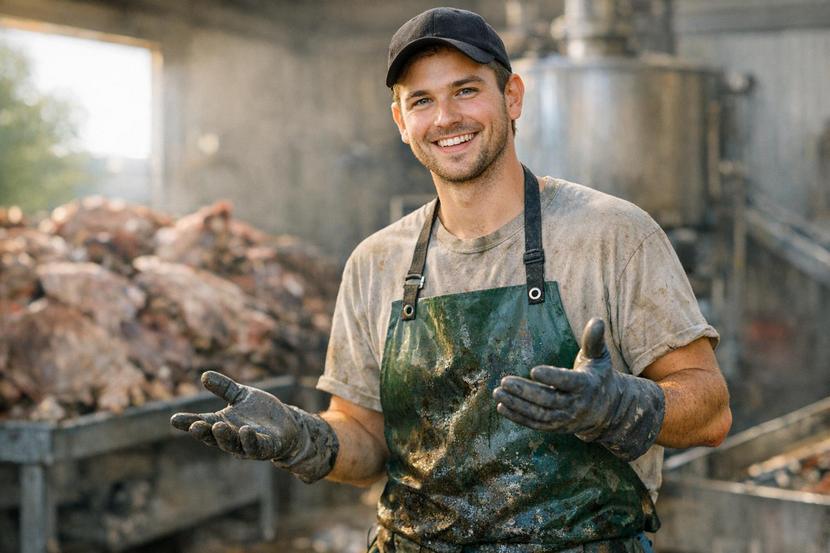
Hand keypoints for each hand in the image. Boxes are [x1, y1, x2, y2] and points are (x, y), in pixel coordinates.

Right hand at [170, 371, 337, 481]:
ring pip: (233, 445)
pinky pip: (255, 446)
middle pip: (214, 437)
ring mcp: (247, 445)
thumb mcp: (241, 396)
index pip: (202, 424)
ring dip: (224, 437)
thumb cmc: (260, 412)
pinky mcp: (265, 448)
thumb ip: (224, 387)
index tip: (173, 419)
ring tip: (218, 426)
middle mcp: (232, 437)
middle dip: (203, 432)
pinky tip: (245, 430)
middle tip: (194, 425)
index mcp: (223, 424)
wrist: (287, 425)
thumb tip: (204, 375)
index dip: (188, 423)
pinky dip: (249, 440)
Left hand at [493, 318, 664, 460]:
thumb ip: (594, 340)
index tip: (533, 370)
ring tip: (498, 393)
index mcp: (586, 385)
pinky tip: (501, 406)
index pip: (568, 382)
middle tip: (505, 381)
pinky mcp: (557, 427)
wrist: (607, 409)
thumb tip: (597, 320)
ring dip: (517, 405)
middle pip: (549, 400)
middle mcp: (576, 405)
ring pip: (539, 414)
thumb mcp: (599, 357)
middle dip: (525, 391)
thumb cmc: (597, 375)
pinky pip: (535, 424)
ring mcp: (566, 419)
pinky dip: (518, 417)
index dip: (552, 377)